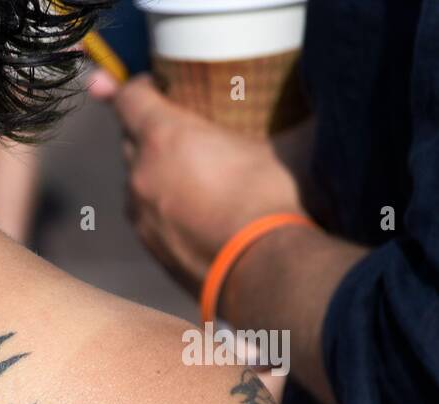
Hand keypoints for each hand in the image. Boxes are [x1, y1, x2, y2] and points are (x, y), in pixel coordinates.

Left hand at [107, 75, 304, 291]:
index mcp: (165, 137)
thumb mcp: (285, 146)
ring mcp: (140, 215)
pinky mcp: (149, 247)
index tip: (154, 85)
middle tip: (182, 128)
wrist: (260, 270)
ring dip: (153, 171)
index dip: (136, 87)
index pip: (129, 98)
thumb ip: (291, 117)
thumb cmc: (271, 200)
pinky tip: (191, 208)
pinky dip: (160, 206)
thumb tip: (321, 100)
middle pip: (130, 140)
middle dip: (149, 130)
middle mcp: (141, 175)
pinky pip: (146, 215)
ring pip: (135, 181)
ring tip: (189, 172)